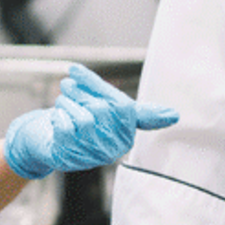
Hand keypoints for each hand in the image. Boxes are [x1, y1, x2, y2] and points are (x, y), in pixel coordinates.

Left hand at [4, 64, 179, 179]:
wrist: (50, 144)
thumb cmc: (85, 124)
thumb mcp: (112, 114)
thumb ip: (139, 113)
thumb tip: (175, 116)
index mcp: (125, 137)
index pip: (121, 106)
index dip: (97, 85)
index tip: (75, 69)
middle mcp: (111, 150)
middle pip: (100, 110)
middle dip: (79, 93)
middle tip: (66, 85)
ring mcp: (90, 154)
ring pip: (83, 118)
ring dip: (66, 104)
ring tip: (62, 104)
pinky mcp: (69, 155)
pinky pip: (65, 126)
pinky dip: (57, 116)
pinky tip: (56, 119)